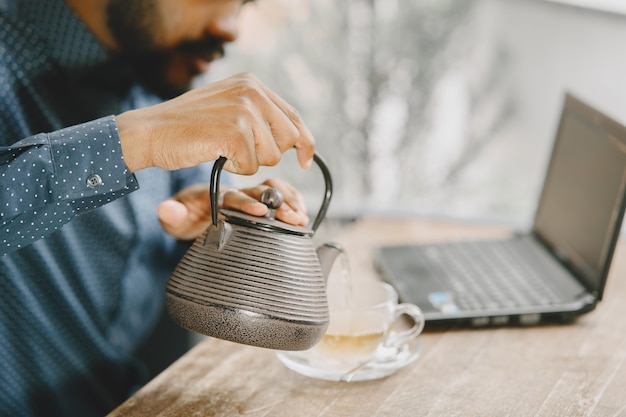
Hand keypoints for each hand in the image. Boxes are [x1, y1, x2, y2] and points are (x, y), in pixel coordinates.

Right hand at [116, 73, 314, 173]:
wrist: (150, 131)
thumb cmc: (187, 126)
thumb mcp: (228, 107)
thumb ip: (259, 114)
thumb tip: (296, 137)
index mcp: (252, 83)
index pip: (293, 116)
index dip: (305, 142)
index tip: (307, 161)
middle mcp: (251, 91)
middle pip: (289, 138)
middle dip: (269, 154)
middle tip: (241, 152)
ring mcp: (243, 110)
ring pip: (272, 155)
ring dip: (249, 162)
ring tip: (223, 148)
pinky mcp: (234, 132)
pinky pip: (252, 166)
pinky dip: (235, 168)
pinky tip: (216, 154)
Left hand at [157, 179, 308, 240]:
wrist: (194, 205)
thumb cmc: (187, 213)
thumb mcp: (175, 218)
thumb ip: (172, 215)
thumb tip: (166, 209)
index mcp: (217, 194)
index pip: (233, 196)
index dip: (247, 203)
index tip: (259, 211)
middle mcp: (238, 190)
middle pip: (261, 192)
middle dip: (278, 204)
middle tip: (292, 217)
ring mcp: (252, 193)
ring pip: (275, 190)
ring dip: (290, 201)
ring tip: (301, 216)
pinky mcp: (262, 198)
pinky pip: (283, 192)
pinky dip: (294, 198)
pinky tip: (302, 210)